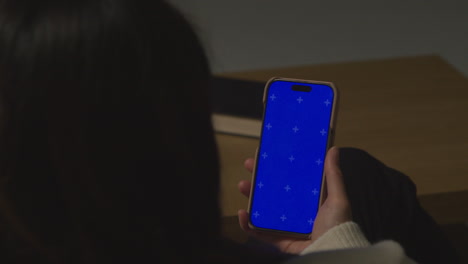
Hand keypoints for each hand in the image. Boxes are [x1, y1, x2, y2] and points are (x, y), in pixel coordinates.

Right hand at [237, 146, 351, 253]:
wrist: (332, 250)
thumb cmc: (337, 226)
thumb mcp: (337, 198)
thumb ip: (333, 175)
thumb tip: (334, 150)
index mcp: (309, 201)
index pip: (289, 180)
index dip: (278, 168)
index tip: (268, 155)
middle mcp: (295, 213)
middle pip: (272, 192)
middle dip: (259, 178)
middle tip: (249, 164)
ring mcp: (284, 226)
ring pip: (262, 209)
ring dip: (250, 196)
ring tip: (242, 184)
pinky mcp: (277, 241)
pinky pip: (258, 232)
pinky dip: (246, 224)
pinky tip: (242, 213)